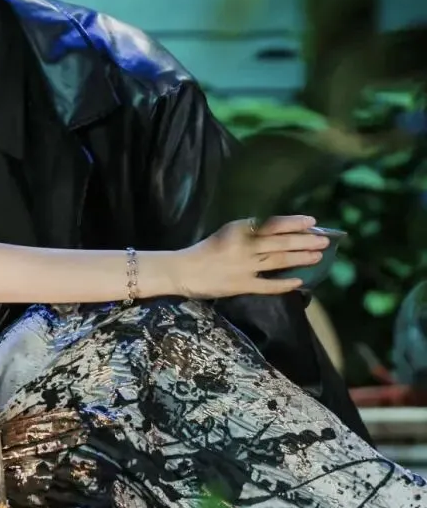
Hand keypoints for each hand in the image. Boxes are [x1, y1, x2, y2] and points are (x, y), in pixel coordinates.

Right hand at [170, 216, 328, 299]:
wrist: (183, 270)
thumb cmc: (206, 250)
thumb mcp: (227, 232)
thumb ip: (249, 232)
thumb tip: (279, 232)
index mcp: (238, 229)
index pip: (271, 224)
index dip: (292, 223)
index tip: (312, 222)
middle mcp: (243, 246)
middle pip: (279, 242)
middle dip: (304, 241)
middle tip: (325, 240)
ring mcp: (243, 266)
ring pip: (277, 261)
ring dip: (300, 258)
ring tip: (318, 256)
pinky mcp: (241, 285)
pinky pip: (267, 285)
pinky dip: (284, 283)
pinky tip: (300, 282)